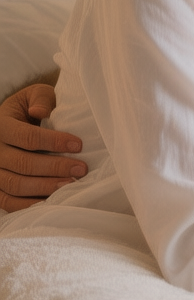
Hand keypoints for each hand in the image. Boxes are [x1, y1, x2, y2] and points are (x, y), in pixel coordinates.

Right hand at [0, 84, 86, 211]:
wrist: (15, 122)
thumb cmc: (30, 107)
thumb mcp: (34, 95)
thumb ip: (41, 99)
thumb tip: (42, 111)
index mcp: (1, 125)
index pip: (26, 137)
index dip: (53, 142)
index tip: (78, 145)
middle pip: (22, 164)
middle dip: (54, 167)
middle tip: (81, 169)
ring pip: (15, 185)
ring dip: (45, 187)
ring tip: (71, 185)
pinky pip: (9, 202)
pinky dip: (31, 204)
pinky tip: (54, 200)